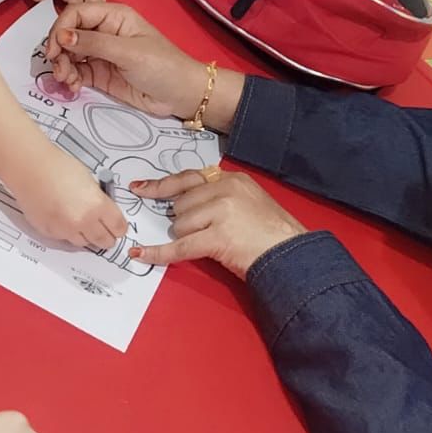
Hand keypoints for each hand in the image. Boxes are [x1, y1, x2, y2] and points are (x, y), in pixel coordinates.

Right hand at [12, 147, 126, 248]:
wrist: (30, 168)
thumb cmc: (58, 167)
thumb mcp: (90, 181)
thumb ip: (99, 200)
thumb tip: (104, 213)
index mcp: (97, 205)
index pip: (119, 228)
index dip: (120, 227)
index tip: (118, 226)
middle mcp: (83, 221)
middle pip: (104, 241)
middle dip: (107, 236)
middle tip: (105, 230)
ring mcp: (65, 230)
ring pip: (84, 243)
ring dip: (87, 236)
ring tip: (84, 223)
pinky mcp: (49, 233)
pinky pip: (65, 239)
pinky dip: (68, 233)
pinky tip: (65, 219)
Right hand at [44, 3, 241, 127]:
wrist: (180, 94)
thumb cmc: (163, 66)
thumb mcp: (128, 52)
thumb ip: (94, 44)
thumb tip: (62, 36)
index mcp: (113, 16)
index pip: (76, 13)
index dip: (61, 28)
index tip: (54, 49)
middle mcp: (104, 31)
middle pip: (68, 34)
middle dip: (59, 51)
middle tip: (59, 69)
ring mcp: (101, 53)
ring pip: (69, 54)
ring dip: (62, 66)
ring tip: (67, 80)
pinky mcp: (100, 73)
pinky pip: (76, 71)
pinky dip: (70, 78)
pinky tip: (73, 87)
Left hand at [127, 168, 306, 278]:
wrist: (291, 253)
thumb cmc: (272, 232)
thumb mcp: (250, 200)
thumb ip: (221, 196)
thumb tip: (185, 205)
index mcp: (232, 179)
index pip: (188, 179)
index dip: (162, 186)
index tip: (140, 189)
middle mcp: (225, 190)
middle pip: (181, 204)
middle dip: (184, 221)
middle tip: (204, 232)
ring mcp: (220, 212)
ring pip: (180, 224)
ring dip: (188, 237)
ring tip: (214, 243)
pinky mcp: (217, 237)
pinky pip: (179, 246)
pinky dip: (159, 253)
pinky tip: (141, 254)